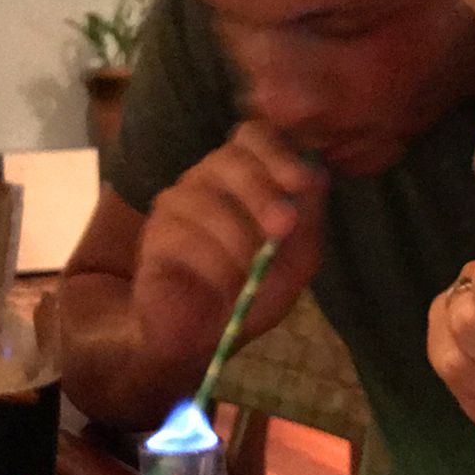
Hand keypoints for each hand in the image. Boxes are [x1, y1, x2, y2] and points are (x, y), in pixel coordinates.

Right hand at [132, 122, 327, 370]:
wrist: (201, 338)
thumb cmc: (249, 295)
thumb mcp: (295, 264)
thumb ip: (309, 222)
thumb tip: (319, 176)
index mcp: (245, 178)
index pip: (254, 136)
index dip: (277, 151)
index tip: (299, 180)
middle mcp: (209, 180)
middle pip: (229, 158)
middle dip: (262, 192)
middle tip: (283, 225)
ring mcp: (177, 203)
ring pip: (208, 200)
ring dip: (238, 242)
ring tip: (246, 275)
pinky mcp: (154, 234)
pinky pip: (183, 235)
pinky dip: (211, 264)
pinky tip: (219, 285)